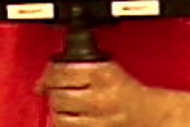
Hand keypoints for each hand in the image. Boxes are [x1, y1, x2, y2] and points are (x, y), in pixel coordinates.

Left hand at [37, 61, 158, 126]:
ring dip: (59, 113)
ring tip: (66, 108)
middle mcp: (101, 98)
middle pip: (59, 97)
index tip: (47, 80)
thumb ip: (74, 68)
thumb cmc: (125, 91)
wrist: (147, 114)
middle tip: (59, 93)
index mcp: (103, 74)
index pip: (63, 73)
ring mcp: (99, 121)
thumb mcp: (105, 68)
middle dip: (55, 95)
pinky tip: (72, 120)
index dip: (49, 76)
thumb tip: (42, 81)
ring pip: (61, 119)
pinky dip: (66, 125)